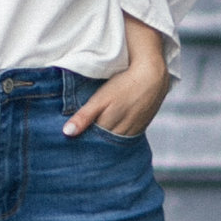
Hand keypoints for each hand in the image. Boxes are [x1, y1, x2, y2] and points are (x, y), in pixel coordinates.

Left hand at [65, 16, 172, 139]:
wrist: (153, 76)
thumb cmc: (124, 84)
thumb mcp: (100, 98)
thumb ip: (84, 116)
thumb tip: (67, 133)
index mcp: (109, 127)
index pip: (91, 142)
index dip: (82, 141)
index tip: (73, 141)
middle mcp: (122, 134)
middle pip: (104, 144)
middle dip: (94, 143)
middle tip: (82, 140)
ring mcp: (133, 132)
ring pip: (115, 143)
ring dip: (106, 141)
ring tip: (97, 135)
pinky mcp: (141, 127)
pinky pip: (126, 138)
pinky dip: (118, 137)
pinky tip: (112, 131)